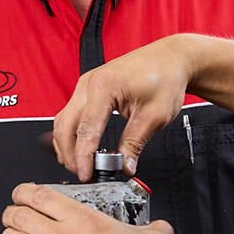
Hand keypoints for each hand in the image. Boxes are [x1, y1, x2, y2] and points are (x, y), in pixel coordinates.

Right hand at [53, 35, 191, 180]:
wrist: (171, 58)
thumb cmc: (165, 77)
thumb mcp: (155, 116)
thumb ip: (135, 143)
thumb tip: (124, 166)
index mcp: (104, 87)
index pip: (86, 130)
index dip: (83, 157)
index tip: (86, 175)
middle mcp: (89, 83)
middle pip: (65, 126)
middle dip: (70, 155)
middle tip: (84, 174)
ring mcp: (86, 84)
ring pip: (63, 121)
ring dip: (67, 145)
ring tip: (82, 165)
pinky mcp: (88, 88)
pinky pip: (70, 114)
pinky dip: (71, 133)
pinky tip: (80, 147)